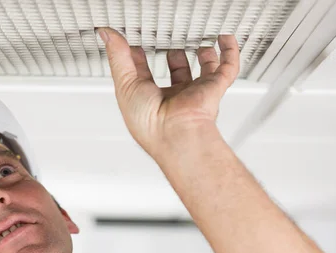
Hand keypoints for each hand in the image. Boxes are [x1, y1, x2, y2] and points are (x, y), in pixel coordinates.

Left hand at [97, 28, 239, 158]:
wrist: (175, 134)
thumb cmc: (149, 123)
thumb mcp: (125, 83)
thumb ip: (118, 56)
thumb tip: (106, 35)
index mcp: (149, 99)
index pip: (143, 74)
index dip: (138, 58)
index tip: (134, 44)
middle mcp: (173, 97)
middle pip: (175, 73)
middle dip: (173, 58)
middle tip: (169, 43)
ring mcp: (194, 93)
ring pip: (202, 72)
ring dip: (202, 58)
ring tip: (200, 45)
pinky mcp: (212, 89)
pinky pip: (227, 69)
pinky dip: (229, 53)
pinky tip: (225, 40)